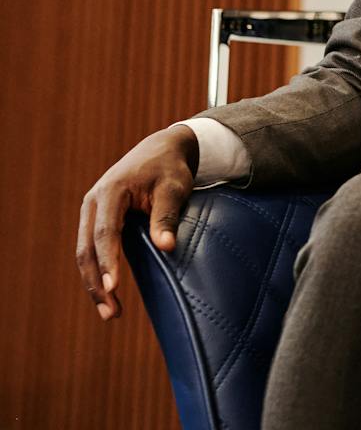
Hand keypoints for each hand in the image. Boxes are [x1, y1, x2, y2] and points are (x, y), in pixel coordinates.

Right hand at [77, 124, 198, 320]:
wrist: (161, 149)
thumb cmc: (170, 168)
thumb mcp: (174, 187)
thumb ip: (166, 216)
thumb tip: (165, 247)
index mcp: (110, 191)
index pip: (106, 232)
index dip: (109, 261)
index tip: (113, 287)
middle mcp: (93, 202)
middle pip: (87, 249)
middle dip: (96, 283)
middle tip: (111, 312)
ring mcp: (90, 211)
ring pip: (84, 253)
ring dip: (94, 283)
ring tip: (110, 312)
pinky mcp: (95, 219)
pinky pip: (91, 249)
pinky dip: (97, 271)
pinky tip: (107, 293)